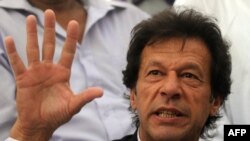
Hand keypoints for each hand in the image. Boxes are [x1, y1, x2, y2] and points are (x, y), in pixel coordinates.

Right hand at [5, 9, 102, 139]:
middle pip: (50, 45)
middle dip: (50, 29)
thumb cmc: (57, 115)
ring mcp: (36, 72)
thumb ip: (85, 97)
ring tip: (31, 18)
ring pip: (34, 49)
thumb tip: (101, 92)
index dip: (71, 38)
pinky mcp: (23, 78)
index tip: (74, 22)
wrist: (40, 124)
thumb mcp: (73, 105)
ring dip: (32, 34)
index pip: (69, 51)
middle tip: (49, 12)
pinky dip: (13, 52)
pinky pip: (17, 63)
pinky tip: (10, 39)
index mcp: (63, 73)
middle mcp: (49, 69)